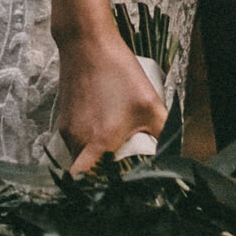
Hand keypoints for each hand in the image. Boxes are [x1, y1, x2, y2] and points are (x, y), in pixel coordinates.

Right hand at [56, 22, 167, 175]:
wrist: (86, 42)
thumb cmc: (118, 72)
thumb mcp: (150, 103)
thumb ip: (163, 133)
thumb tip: (171, 152)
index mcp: (98, 143)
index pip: (85, 184)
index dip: (97, 192)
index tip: (113, 190)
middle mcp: (77, 141)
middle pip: (84, 173)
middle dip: (99, 176)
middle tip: (119, 169)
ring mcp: (67, 129)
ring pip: (78, 156)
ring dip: (94, 157)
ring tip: (114, 145)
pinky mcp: (63, 118)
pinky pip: (75, 140)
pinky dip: (87, 141)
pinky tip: (104, 125)